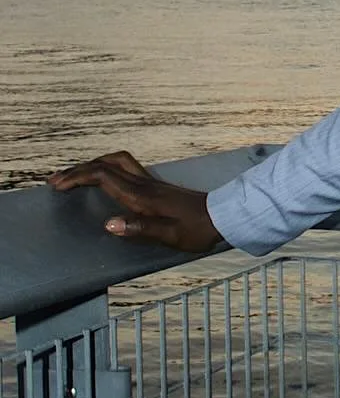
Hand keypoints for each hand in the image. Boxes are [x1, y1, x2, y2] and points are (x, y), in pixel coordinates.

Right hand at [48, 151, 223, 253]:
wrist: (223, 217)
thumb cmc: (198, 229)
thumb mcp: (170, 235)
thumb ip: (140, 228)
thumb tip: (108, 224)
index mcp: (141, 195)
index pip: (103, 176)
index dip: (78, 177)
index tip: (58, 186)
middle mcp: (144, 184)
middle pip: (106, 164)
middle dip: (79, 169)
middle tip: (58, 180)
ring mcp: (151, 183)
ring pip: (117, 162)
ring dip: (93, 165)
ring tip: (75, 177)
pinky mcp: (157, 186)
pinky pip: (125, 169)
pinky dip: (107, 170)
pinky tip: (104, 181)